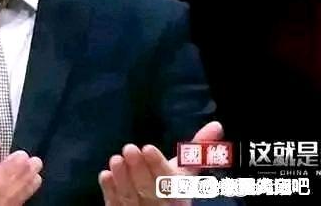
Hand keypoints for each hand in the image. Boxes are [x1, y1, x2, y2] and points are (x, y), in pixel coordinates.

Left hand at [98, 121, 223, 204]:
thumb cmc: (171, 189)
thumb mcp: (184, 173)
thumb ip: (196, 151)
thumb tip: (216, 124)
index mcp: (179, 194)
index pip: (170, 182)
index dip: (158, 165)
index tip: (148, 148)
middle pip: (150, 191)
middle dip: (139, 170)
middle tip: (129, 148)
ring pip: (131, 198)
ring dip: (123, 178)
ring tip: (116, 159)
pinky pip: (115, 205)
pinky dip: (110, 191)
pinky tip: (105, 175)